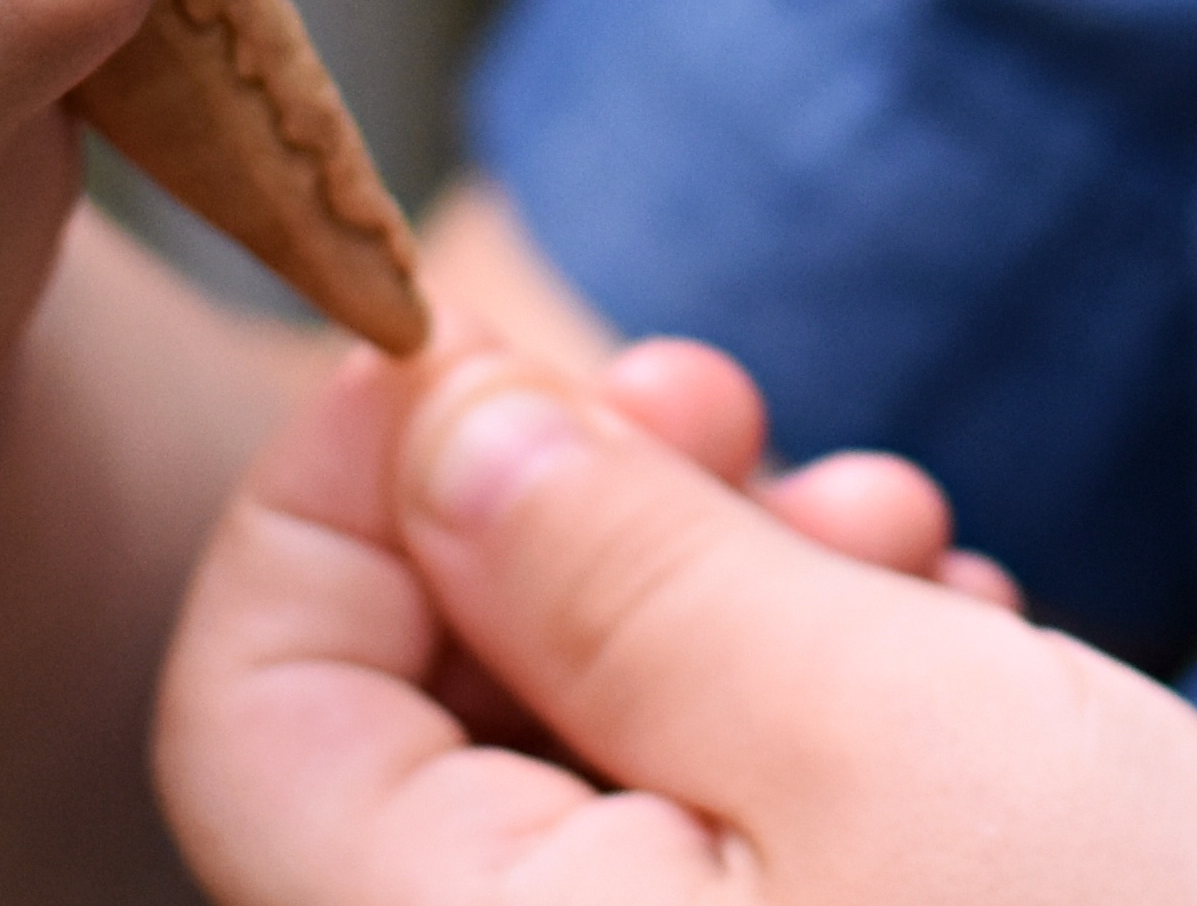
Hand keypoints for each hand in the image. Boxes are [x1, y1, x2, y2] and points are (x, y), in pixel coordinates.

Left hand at [156, 337, 1196, 905]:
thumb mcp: (874, 717)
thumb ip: (619, 565)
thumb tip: (437, 428)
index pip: (247, 709)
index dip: (337, 486)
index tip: (486, 343)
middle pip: (410, 727)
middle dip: (578, 524)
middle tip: (753, 411)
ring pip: (571, 778)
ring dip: (719, 606)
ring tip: (910, 542)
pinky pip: (690, 870)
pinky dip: (792, 733)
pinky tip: (949, 665)